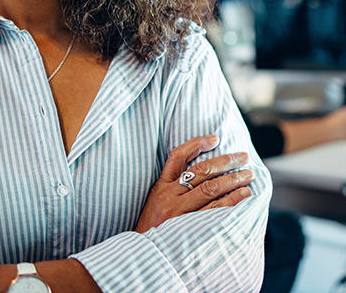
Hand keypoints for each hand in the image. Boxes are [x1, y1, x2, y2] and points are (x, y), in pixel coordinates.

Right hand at [135, 135, 253, 232]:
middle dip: (225, 162)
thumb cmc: (153, 228)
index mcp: (161, 186)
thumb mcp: (155, 202)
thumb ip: (172, 187)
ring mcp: (178, 211)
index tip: (215, 138)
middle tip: (244, 157)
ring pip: (210, 188)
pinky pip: (214, 211)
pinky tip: (244, 196)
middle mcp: (169, 195)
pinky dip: (232, 201)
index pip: (178, 156)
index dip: (196, 144)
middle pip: (201, 171)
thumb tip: (202, 173)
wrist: (145, 257)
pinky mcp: (188, 227)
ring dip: (233, 180)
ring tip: (248, 176)